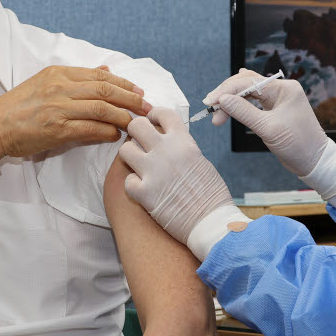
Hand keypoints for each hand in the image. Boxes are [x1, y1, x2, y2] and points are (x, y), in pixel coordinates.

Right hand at [0, 65, 151, 160]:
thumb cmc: (19, 107)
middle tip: (148, 107)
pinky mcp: (57, 129)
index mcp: (59, 73)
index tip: (139, 91)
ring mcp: (59, 108)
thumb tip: (106, 70)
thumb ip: (77, 77)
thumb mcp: (46, 82)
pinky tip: (116, 135)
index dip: (124, 84)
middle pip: (106, 90)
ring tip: (137, 123)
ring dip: (124, 116)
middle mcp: (60, 87)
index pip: (101, 76)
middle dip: (132, 98)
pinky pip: (90, 129)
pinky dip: (107, 132)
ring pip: (102, 109)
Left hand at [120, 107, 233, 245]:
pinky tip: (144, 190)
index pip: (163, 113)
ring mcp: (153, 171)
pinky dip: (133, 186)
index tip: (151, 121)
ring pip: (124, 150)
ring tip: (139, 166)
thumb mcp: (200, 160)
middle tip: (139, 142)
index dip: (154, 115)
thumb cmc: (211, 194)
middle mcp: (166, 151)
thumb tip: (167, 140)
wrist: (211, 222)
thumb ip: (181, 146)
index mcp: (183, 141)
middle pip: (136, 126)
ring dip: (130, 157)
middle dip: (135, 132)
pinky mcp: (144, 193)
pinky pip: (127, 181)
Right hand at [204, 69, 327, 177]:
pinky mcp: (274, 109)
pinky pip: (253, 101)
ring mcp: (278, 99)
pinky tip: (229, 102)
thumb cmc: (298, 145)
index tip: (211, 102)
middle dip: (227, 95)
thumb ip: (243, 112)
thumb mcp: (268, 128)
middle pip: (246, 84)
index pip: (249, 82)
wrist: (314, 161)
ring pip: (248, 92)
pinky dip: (239, 105)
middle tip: (210, 108)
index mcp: (284, 88)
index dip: (227, 91)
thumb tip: (222, 100)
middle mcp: (281, 89)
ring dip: (231, 101)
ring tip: (216, 114)